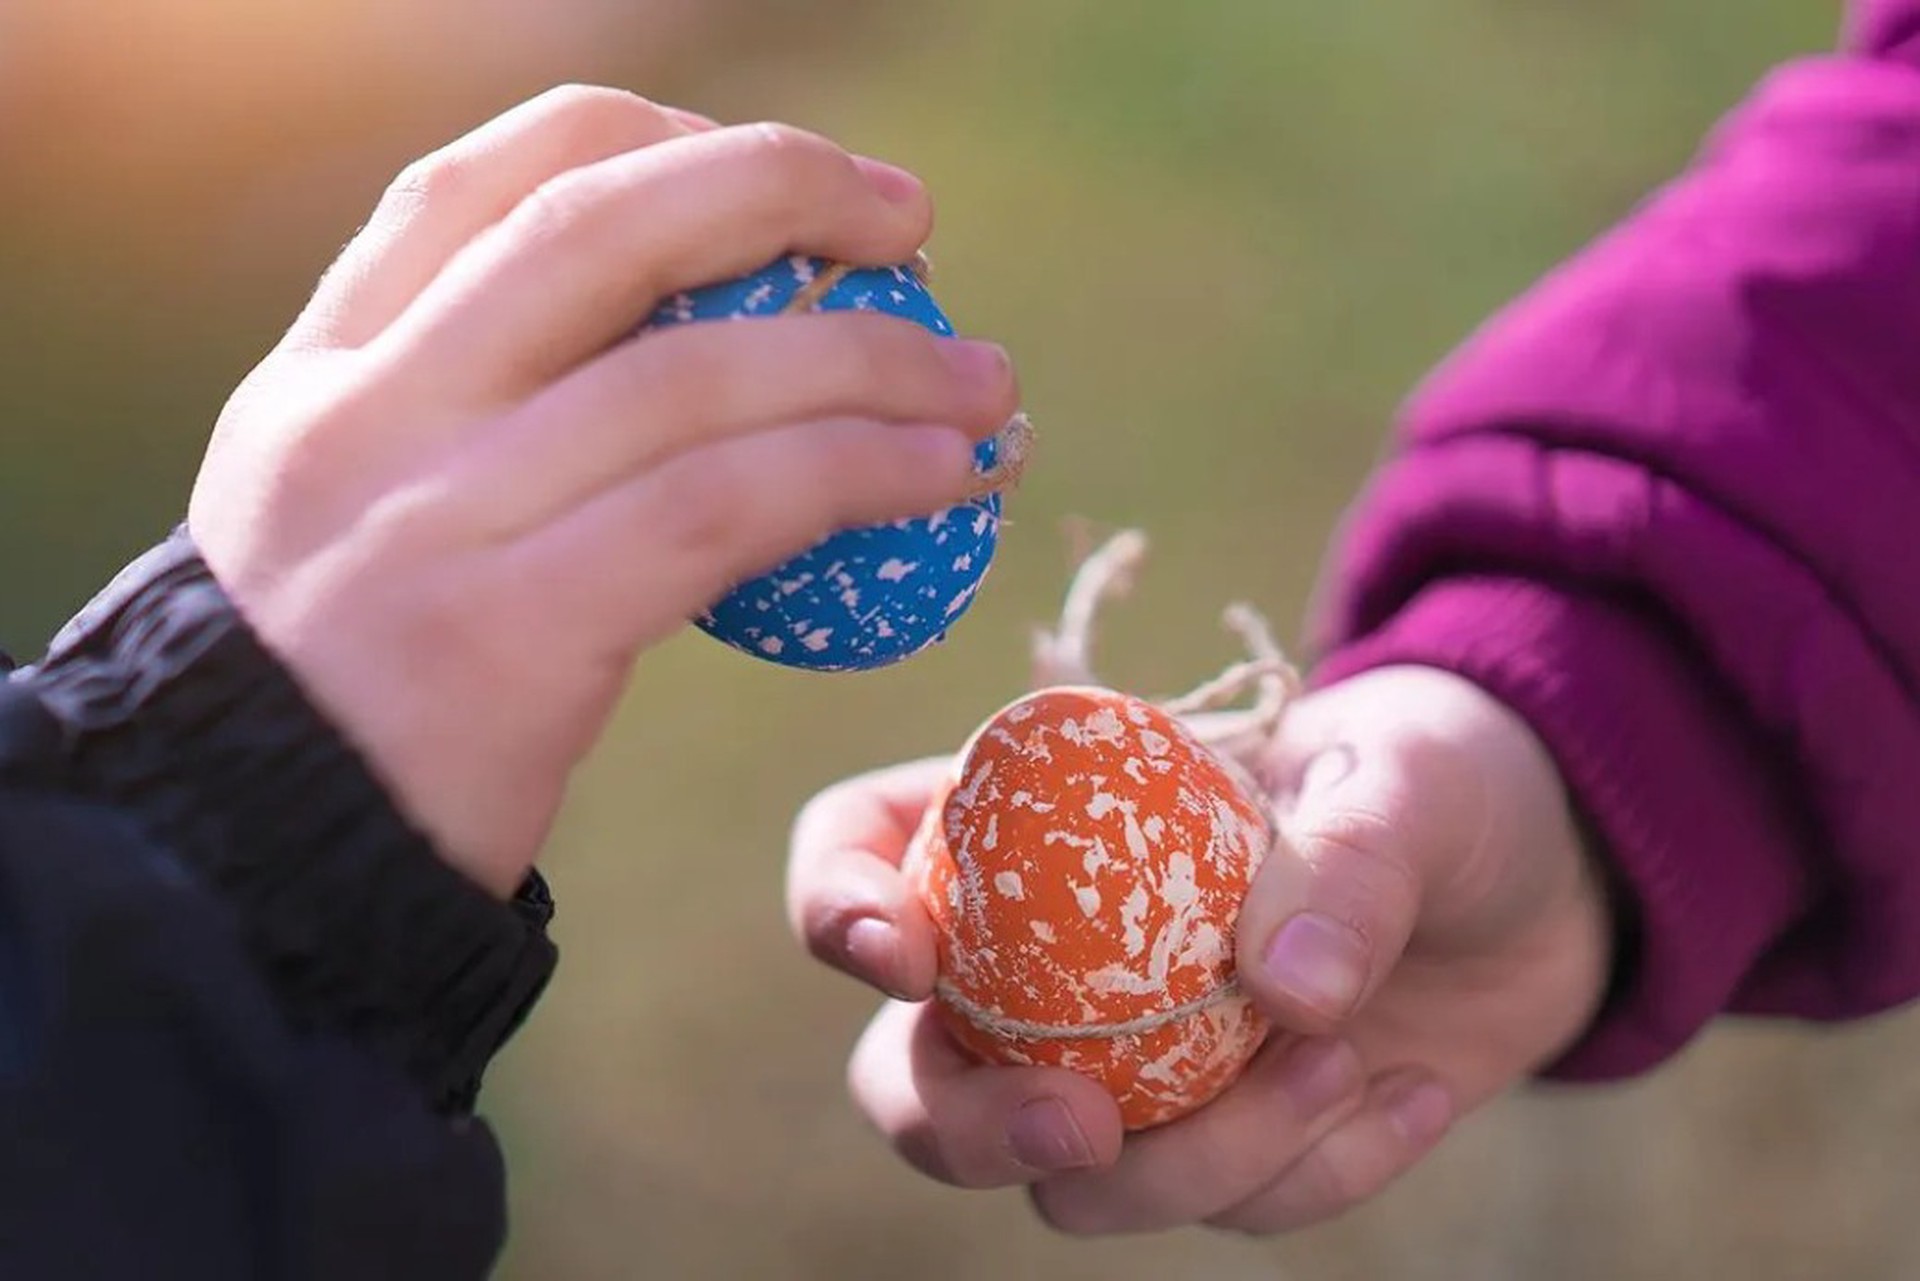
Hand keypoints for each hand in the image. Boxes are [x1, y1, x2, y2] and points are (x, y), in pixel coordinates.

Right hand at [188, 85, 1018, 895]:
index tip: (770, 173)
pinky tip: (944, 474)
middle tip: (908, 217)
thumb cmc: (355, 700)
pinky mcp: (508, 635)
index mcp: (325, 374)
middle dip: (775, 188)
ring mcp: (430, 520)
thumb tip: (687, 345)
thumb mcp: (362, 518)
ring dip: (873, 359)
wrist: (261, 876)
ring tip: (984, 383)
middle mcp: (365, 418)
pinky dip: (858, 472)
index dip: (645, 140)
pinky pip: (724, 511)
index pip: (478, 182)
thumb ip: (474, 420)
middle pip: (596, 230)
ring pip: (692, 377)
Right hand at [787, 665, 1612, 1232]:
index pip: (862, 853)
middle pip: (915, 1077)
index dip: (837, 910)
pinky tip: (1416, 1096)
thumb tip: (1284, 995)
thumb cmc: (1441, 778)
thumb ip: (1351, 856)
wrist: (1545, 878)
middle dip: (966, 1127)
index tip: (902, 957)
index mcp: (1035, 819)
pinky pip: (1224, 1208)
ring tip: (1342, 1064)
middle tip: (1080, 1125)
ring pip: (1070, 1180)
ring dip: (1195, 1160)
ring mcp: (1128, 1064)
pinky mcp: (1221, 1144)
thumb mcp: (1411, 776)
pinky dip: (1316, 1177)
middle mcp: (1048, 956)